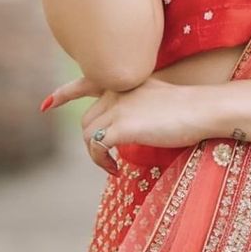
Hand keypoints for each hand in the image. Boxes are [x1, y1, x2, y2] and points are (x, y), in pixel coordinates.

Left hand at [40, 75, 209, 174]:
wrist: (204, 108)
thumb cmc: (190, 109)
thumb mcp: (159, 98)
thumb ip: (138, 104)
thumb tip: (125, 128)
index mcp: (126, 81)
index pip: (87, 82)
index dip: (65, 94)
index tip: (46, 104)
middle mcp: (117, 89)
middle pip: (88, 119)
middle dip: (93, 141)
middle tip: (110, 159)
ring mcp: (118, 106)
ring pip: (88, 134)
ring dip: (96, 154)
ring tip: (113, 166)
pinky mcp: (121, 125)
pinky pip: (96, 146)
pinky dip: (101, 161)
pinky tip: (115, 170)